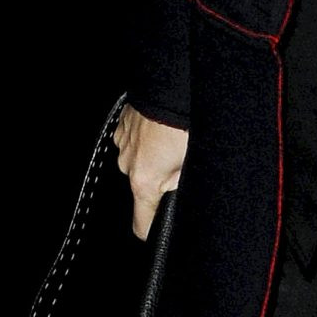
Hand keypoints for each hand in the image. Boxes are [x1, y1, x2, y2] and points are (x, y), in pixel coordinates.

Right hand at [113, 105, 188, 241]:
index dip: (152, 231)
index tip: (160, 230)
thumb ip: (182, 187)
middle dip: (161, 181)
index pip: (141, 225)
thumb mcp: (193, 164)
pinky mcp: (123, 124)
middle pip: (144, 188)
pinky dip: (148, 139)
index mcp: (145, 181)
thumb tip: (177, 195)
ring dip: (155, 157)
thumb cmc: (185, 125)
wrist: (173, 85)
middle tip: (183, 165)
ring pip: (140, 162)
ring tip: (174, 140)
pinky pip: (135, 141)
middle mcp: (128, 165)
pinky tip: (163, 128)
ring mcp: (123, 143)